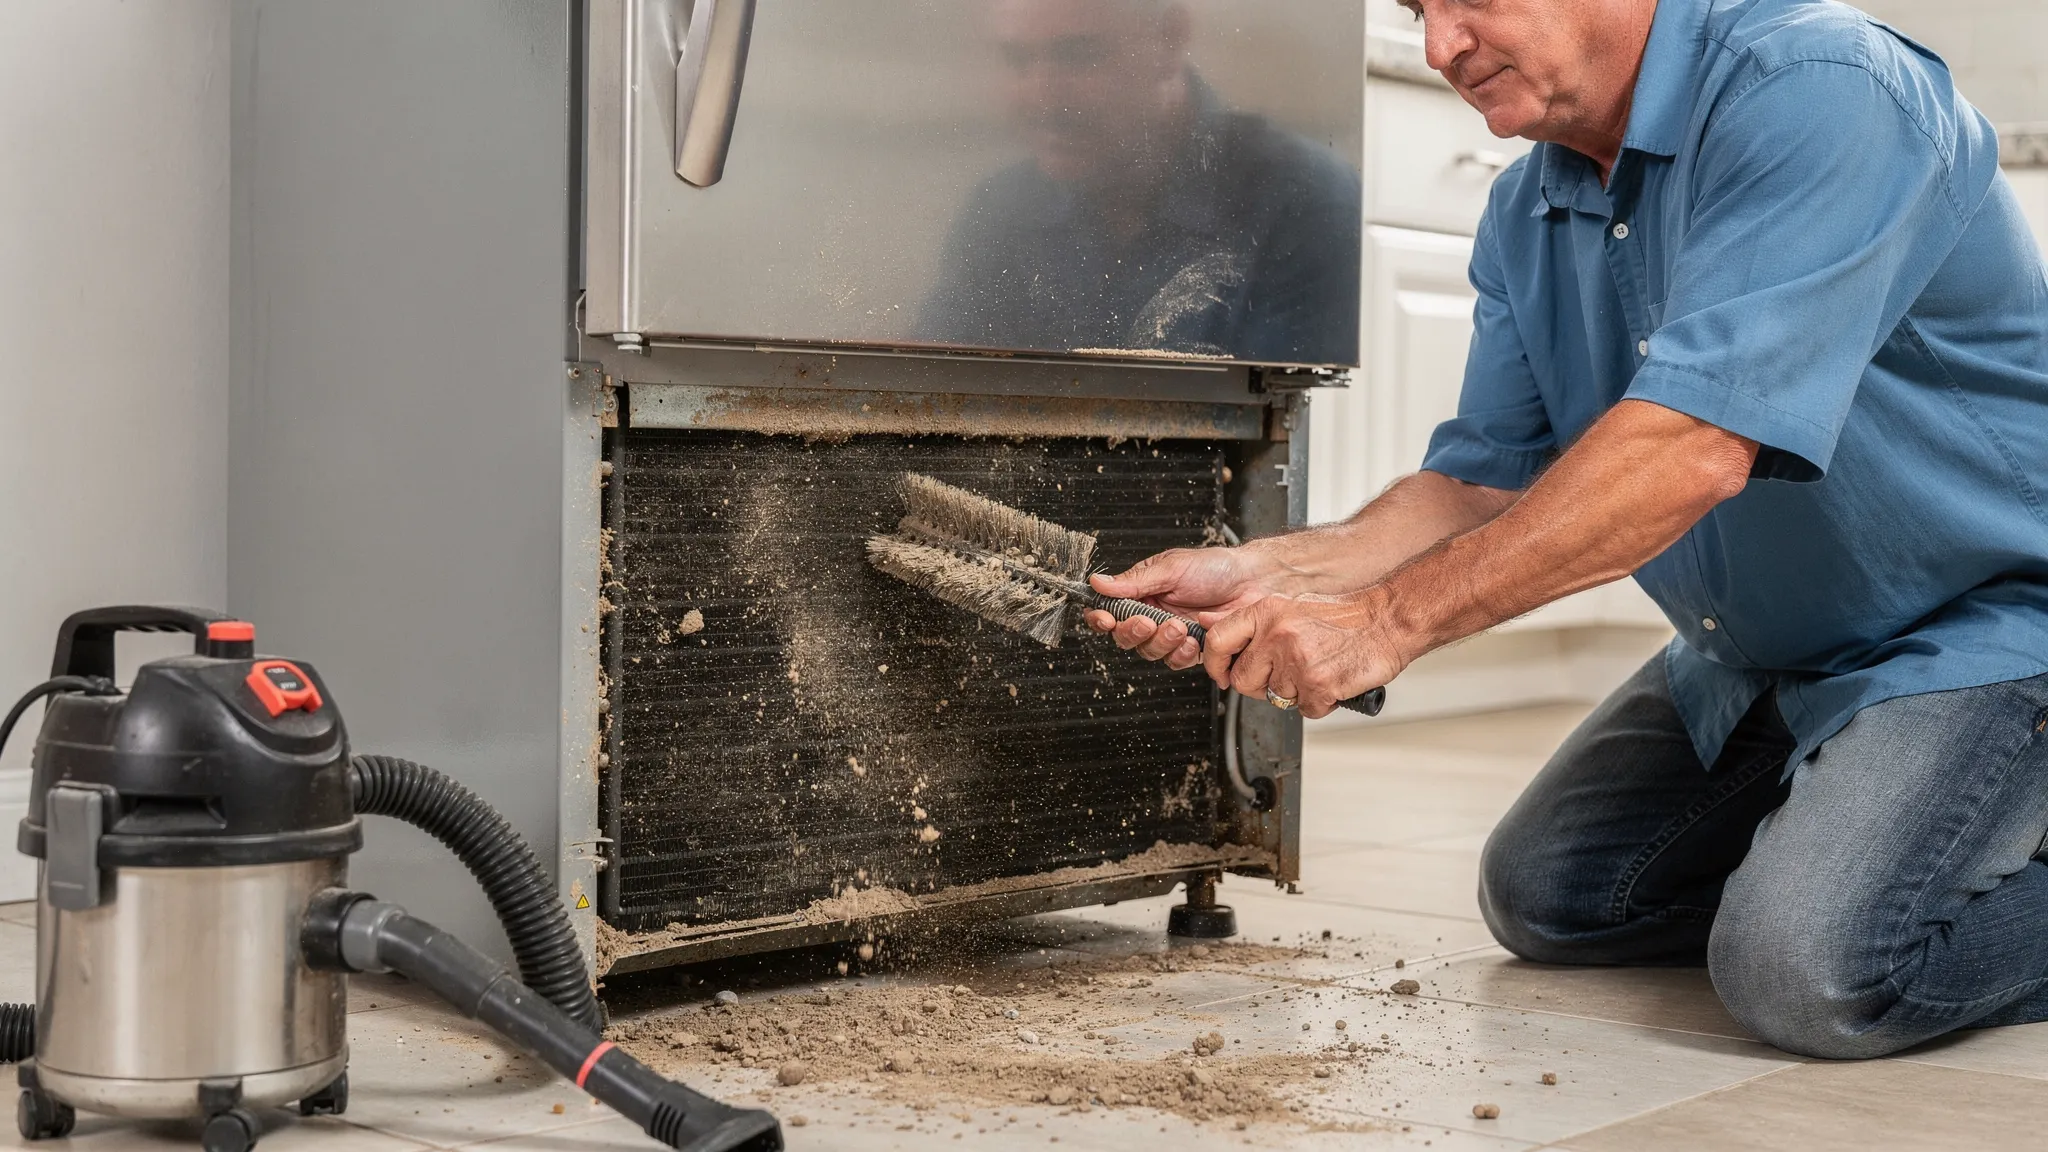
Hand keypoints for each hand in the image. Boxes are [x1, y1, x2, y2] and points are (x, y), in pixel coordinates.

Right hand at [1083, 546, 1292, 669]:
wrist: (1254, 581)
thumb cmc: (1216, 568)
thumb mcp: (1172, 568)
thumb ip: (1134, 581)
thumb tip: (1099, 583)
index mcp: (1144, 592)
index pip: (1111, 610)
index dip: (1102, 618)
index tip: (1106, 618)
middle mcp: (1155, 614)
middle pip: (1126, 637)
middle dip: (1134, 632)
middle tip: (1149, 621)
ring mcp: (1173, 633)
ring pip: (1150, 652)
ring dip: (1161, 642)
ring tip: (1179, 626)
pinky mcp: (1193, 648)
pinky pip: (1176, 661)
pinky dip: (1181, 654)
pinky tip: (1193, 640)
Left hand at [1201, 589, 1404, 717]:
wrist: (1388, 621)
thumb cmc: (1345, 617)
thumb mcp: (1292, 607)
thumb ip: (1255, 624)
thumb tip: (1214, 632)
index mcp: (1267, 613)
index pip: (1218, 641)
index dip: (1214, 664)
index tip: (1222, 674)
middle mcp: (1277, 635)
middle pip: (1244, 680)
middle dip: (1262, 686)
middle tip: (1286, 676)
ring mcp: (1297, 661)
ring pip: (1277, 698)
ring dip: (1296, 693)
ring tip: (1318, 670)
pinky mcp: (1318, 684)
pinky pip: (1305, 710)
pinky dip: (1319, 703)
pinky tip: (1332, 681)